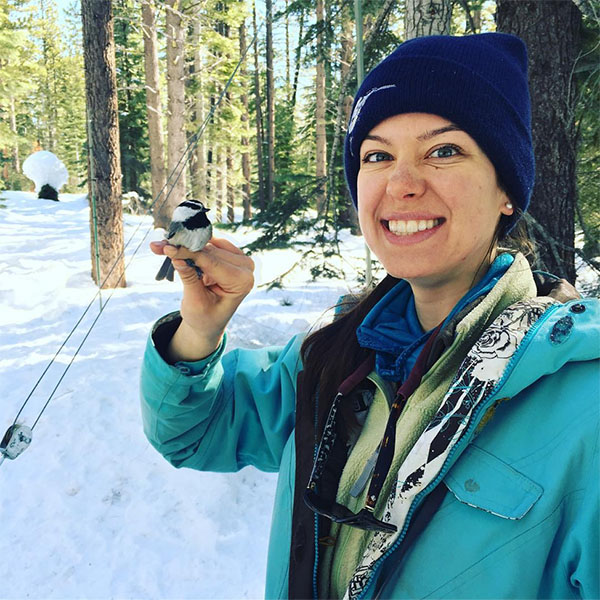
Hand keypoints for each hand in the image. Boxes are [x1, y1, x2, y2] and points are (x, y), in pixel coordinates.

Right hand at [150, 237, 254, 360]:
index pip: (212, 262)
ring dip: (183, 245)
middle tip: (158, 246)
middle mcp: (245, 267)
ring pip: (207, 244)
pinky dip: (190, 246)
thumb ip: (189, 279)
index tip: (167, 248)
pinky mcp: (229, 254)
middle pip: (210, 251)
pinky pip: (208, 243)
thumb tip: (177, 256)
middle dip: (182, 248)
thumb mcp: (195, 302)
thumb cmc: (204, 317)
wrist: (209, 322)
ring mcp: (239, 259)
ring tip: (161, 247)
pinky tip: (172, 246)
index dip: (188, 254)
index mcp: (242, 282)